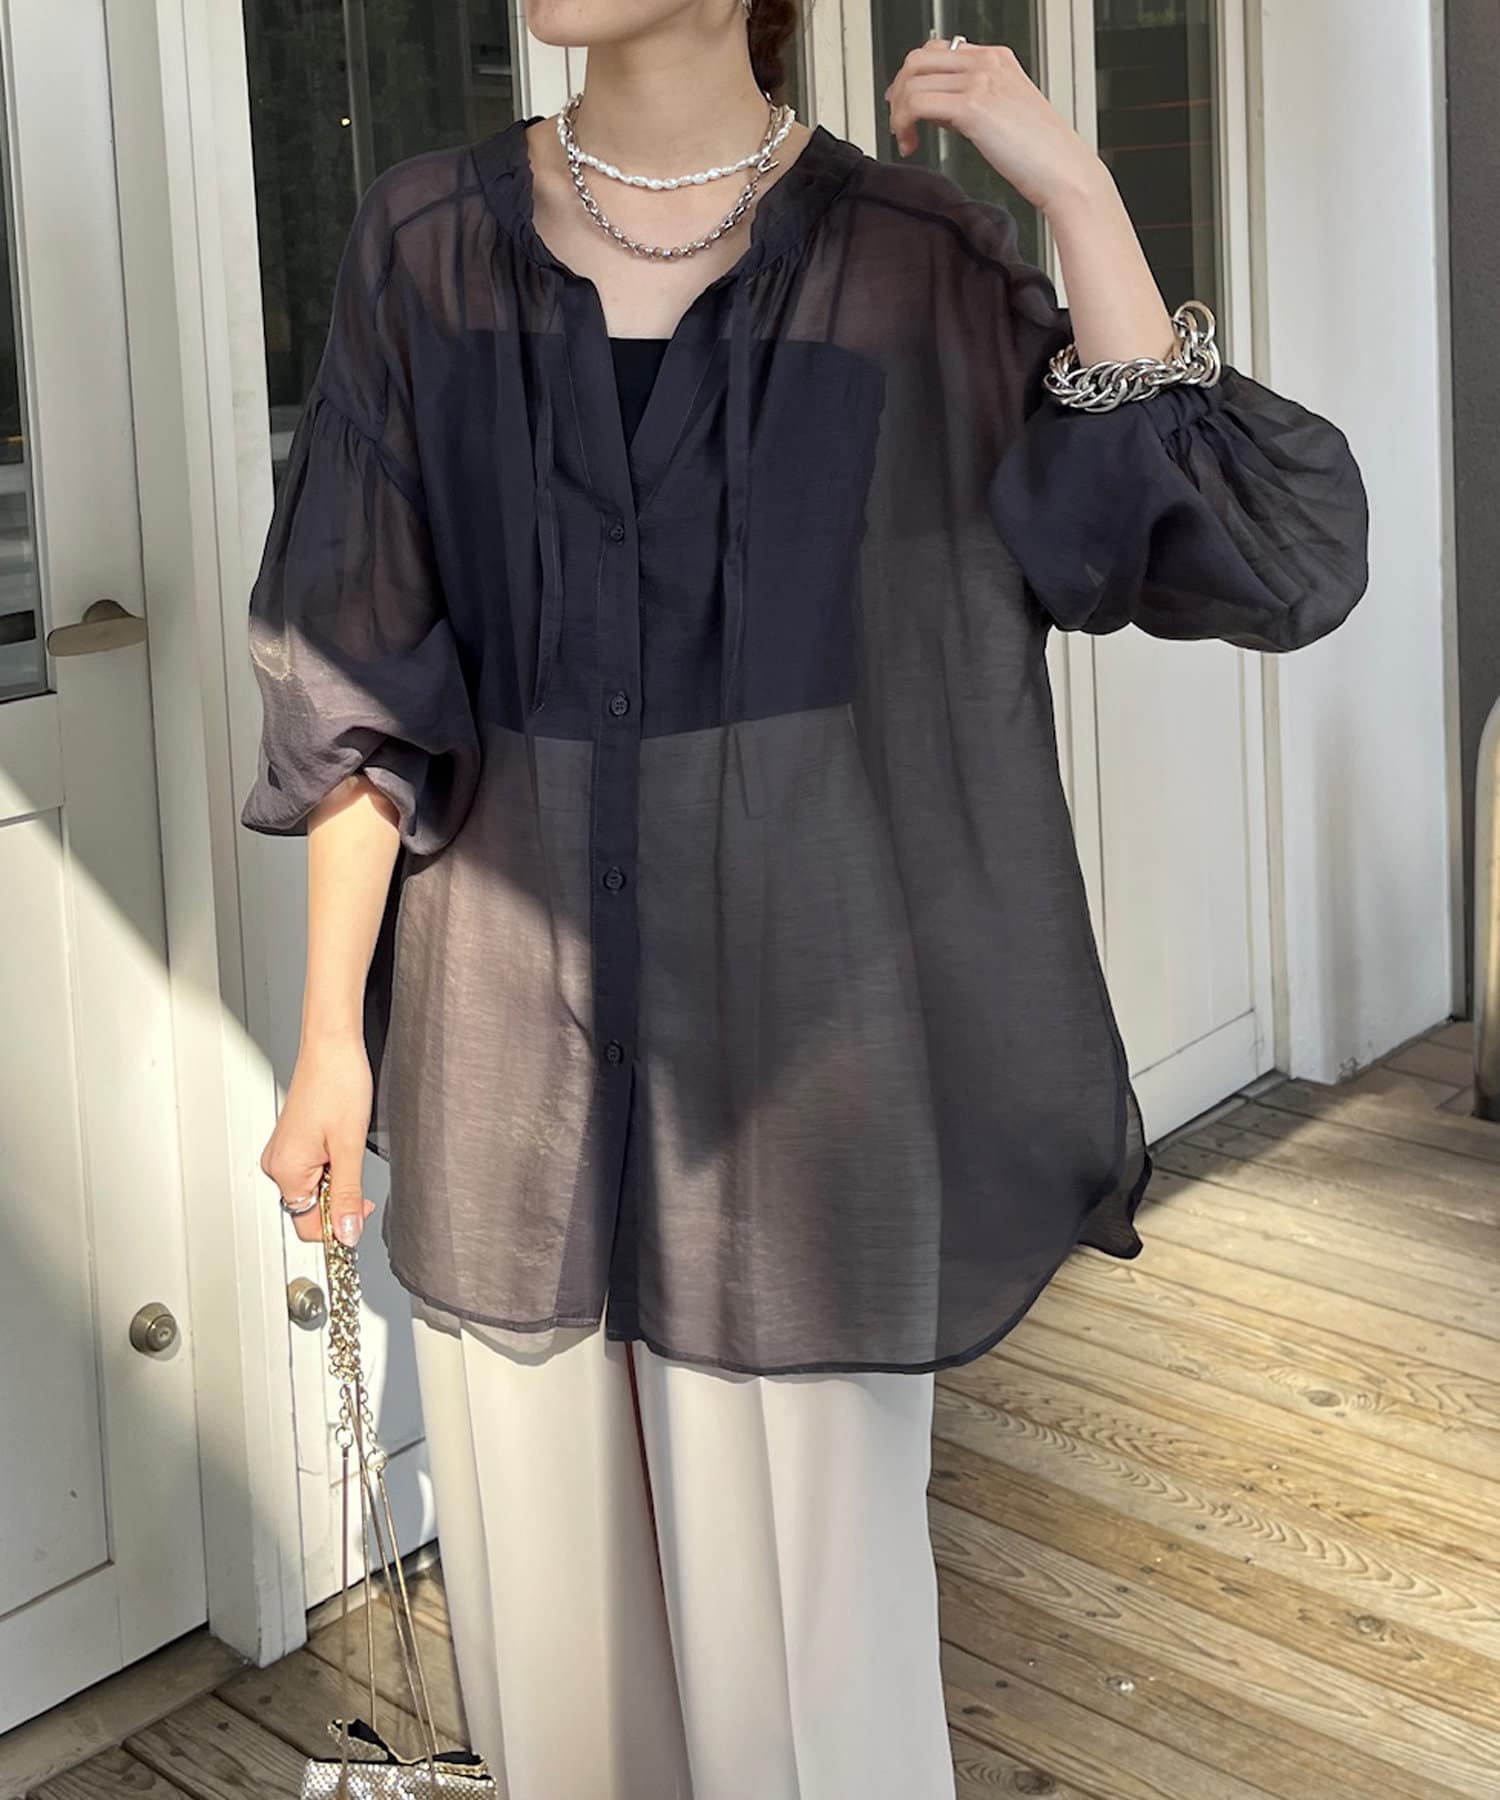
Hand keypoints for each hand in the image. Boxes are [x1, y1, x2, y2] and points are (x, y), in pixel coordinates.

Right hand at [260, 1030, 376, 1246]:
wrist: (333, 1047)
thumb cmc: (337, 1083)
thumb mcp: (350, 1148)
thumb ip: (348, 1196)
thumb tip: (347, 1233)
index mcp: (286, 1170)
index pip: (308, 1225)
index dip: (338, 1225)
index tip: (361, 1213)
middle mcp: (278, 1163)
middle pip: (311, 1208)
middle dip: (340, 1199)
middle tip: (358, 1170)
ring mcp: (284, 1152)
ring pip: (314, 1189)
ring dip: (337, 1180)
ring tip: (348, 1147)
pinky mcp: (293, 1143)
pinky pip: (313, 1170)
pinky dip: (332, 1166)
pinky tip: (341, 1142)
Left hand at [883, 37, 1107, 216]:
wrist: (1064, 171)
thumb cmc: (1040, 153)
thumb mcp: (1003, 114)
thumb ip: (971, 102)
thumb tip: (938, 108)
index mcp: (996, 59)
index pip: (937, 51)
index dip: (913, 79)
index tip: (906, 107)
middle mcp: (987, 62)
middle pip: (918, 59)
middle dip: (899, 92)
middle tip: (898, 122)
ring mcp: (980, 81)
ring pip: (912, 80)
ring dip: (898, 112)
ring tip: (904, 138)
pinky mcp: (972, 107)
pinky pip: (918, 103)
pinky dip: (903, 124)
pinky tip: (910, 145)